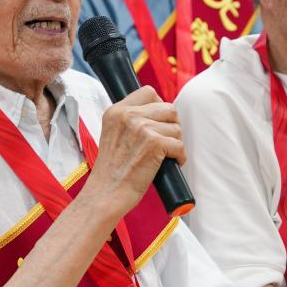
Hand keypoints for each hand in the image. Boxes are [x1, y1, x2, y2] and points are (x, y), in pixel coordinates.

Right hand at [85, 86, 184, 216]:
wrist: (106, 193)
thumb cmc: (111, 170)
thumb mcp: (112, 135)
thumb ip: (129, 120)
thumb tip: (159, 113)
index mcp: (116, 111)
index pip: (148, 92)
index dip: (158, 106)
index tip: (158, 123)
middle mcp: (128, 115)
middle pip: (168, 108)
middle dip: (171, 125)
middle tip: (164, 142)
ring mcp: (141, 128)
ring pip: (176, 128)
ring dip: (175, 143)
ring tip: (163, 156)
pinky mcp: (154, 143)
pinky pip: (179, 145)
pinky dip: (179, 157)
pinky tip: (168, 164)